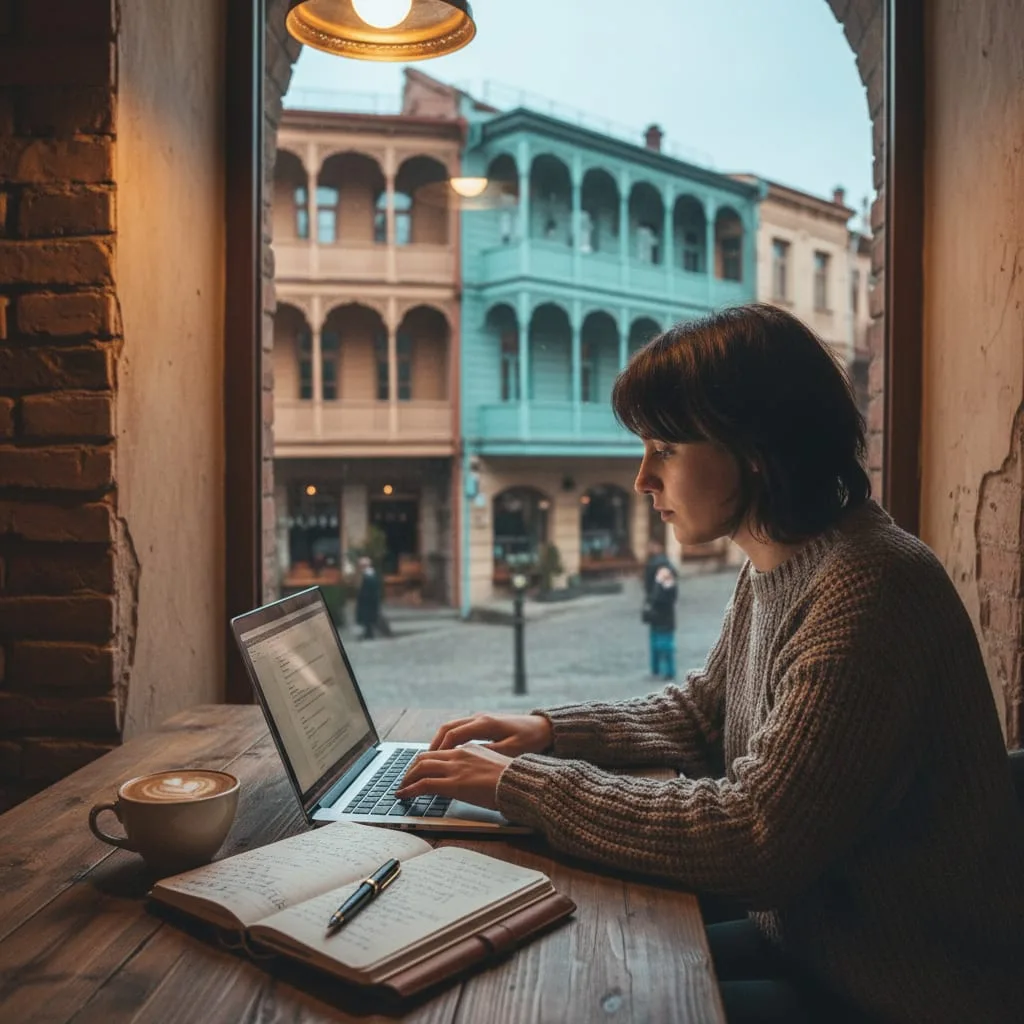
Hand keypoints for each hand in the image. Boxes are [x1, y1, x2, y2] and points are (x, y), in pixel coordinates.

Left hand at [395, 745, 511, 809]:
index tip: (419, 770)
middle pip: (425, 756)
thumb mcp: (492, 766)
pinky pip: (424, 784)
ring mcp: (455, 768)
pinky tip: (404, 795)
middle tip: (405, 779)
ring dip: (407, 778)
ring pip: (421, 767)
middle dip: (411, 768)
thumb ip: (478, 767)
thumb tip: (471, 779)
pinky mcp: (453, 783)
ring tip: (402, 788)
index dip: (425, 761)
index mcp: (469, 749)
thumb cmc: (512, 779)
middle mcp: (459, 754)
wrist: (520, 783)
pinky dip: (410, 789)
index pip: (440, 752)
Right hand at [429, 713, 552, 755]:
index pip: (453, 735)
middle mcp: (479, 718)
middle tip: (421, 763)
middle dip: (433, 746)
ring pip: (451, 727)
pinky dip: (448, 739)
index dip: (440, 750)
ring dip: (439, 742)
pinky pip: (459, 729)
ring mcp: (480, 719)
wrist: (543, 728)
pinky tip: (446, 753)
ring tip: (429, 759)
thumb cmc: (530, 740)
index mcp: (485, 724)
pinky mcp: (483, 723)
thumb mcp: (511, 751)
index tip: (429, 765)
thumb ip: (487, 754)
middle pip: (447, 728)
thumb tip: (465, 760)